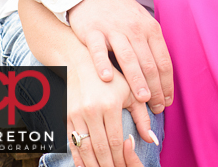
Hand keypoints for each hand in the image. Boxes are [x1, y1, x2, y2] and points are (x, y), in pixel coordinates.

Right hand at [67, 49, 155, 166]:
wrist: (80, 62)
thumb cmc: (110, 77)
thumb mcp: (129, 91)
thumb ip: (142, 116)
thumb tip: (151, 139)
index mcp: (110, 104)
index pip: (116, 141)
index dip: (121, 158)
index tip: (127, 166)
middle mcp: (92, 111)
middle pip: (100, 149)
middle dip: (109, 165)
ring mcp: (76, 115)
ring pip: (85, 150)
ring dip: (94, 166)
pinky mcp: (66, 118)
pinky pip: (72, 144)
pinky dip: (79, 159)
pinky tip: (86, 166)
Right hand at [68, 0, 172, 112]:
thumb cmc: (121, 13)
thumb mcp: (142, 23)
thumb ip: (151, 46)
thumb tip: (162, 77)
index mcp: (150, 28)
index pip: (163, 60)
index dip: (167, 83)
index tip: (167, 101)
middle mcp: (135, 29)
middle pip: (148, 63)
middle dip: (155, 88)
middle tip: (157, 107)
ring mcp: (113, 30)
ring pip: (128, 58)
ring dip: (136, 80)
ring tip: (142, 98)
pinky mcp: (93, 31)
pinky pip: (99, 50)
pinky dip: (103, 64)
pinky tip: (107, 78)